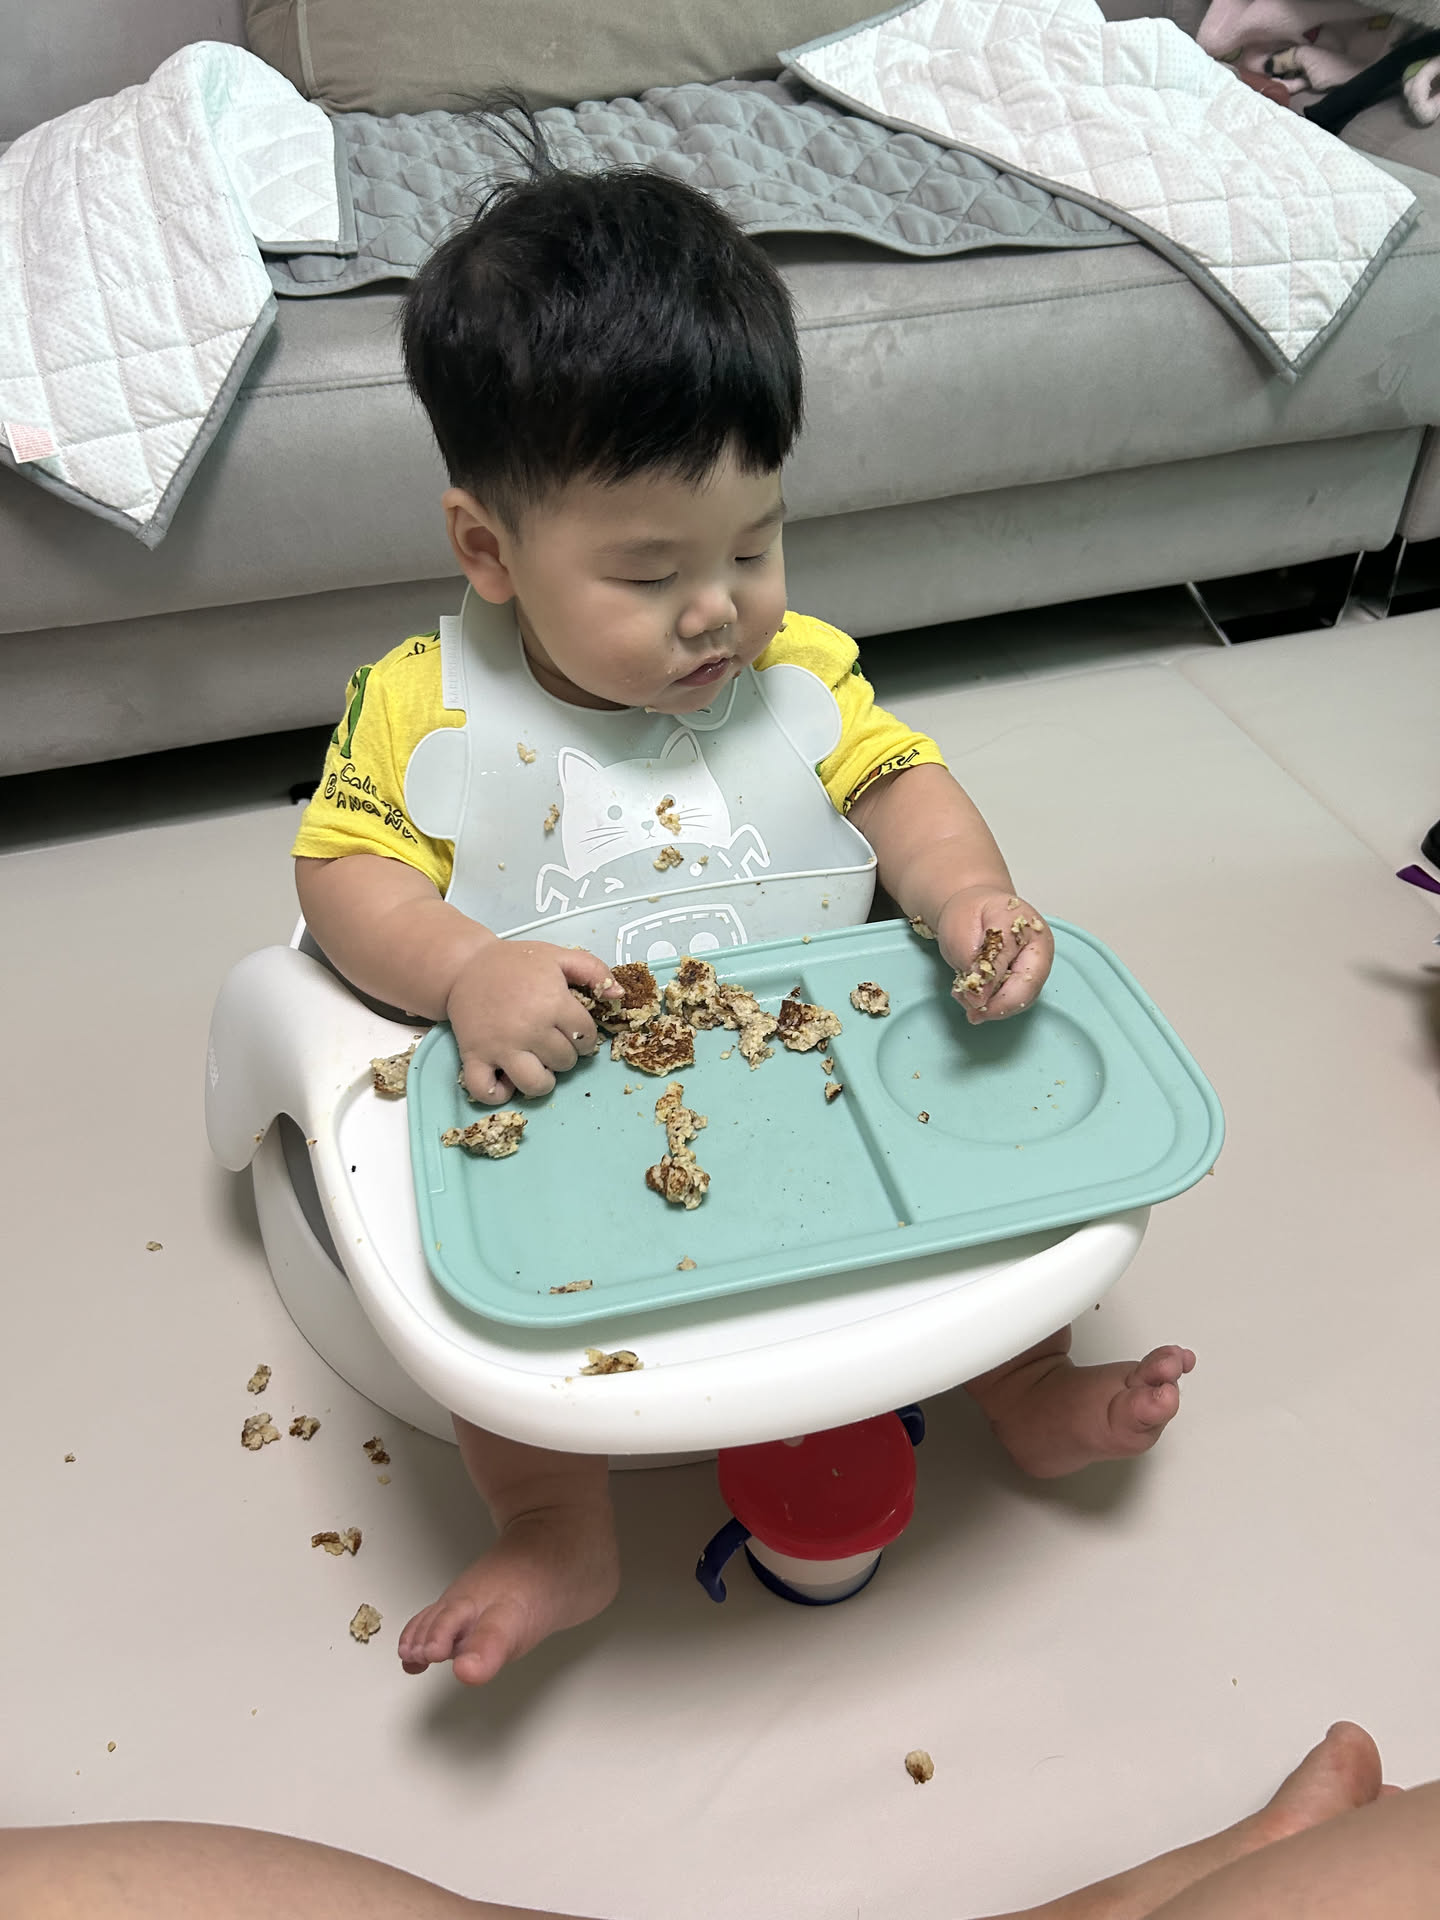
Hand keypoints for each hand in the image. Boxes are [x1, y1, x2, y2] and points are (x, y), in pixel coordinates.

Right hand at [447, 941, 620, 1101]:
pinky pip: (487, 1091)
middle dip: (566, 1055)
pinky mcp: (473, 1057)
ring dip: (543, 1080)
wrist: (465, 965)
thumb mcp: (558, 956)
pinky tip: (506, 1078)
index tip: (576, 1032)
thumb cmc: (514, 963)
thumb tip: (618, 995)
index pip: (586, 1036)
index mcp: (552, 1003)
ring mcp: (499, 1046)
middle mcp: (528, 1029)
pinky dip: (499, 1093)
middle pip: (565, 1062)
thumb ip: (593, 970)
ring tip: (538, 1064)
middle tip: (554, 1042)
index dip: (587, 1037)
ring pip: (535, 1084)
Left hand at [935, 886, 1053, 1023]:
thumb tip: (980, 998)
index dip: (997, 992)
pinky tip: (970, 995)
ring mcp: (1034, 970)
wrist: (973, 909)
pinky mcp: (1023, 982)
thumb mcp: (966, 930)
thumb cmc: (971, 912)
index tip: (972, 998)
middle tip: (968, 1008)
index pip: (1021, 972)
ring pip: (1018, 1002)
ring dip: (989, 1007)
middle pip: (1026, 993)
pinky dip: (989, 1004)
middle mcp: (1039, 954)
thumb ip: (976, 962)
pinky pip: (1010, 1002)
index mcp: (1031, 932)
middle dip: (995, 1006)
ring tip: (964, 994)